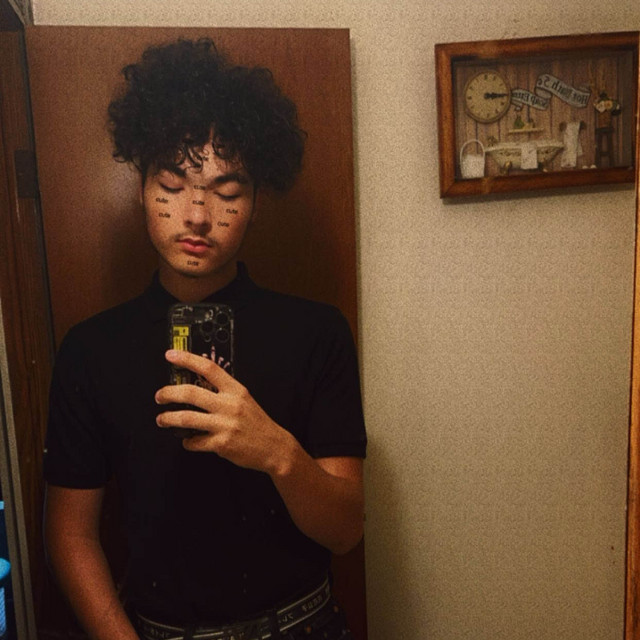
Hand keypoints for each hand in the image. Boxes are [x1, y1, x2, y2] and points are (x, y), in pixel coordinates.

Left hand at [155, 350, 293, 473]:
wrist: (274, 447)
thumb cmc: (257, 423)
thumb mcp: (245, 399)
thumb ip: (224, 392)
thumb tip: (197, 387)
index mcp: (236, 390)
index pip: (209, 368)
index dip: (188, 359)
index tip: (171, 355)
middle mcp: (230, 405)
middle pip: (191, 393)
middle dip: (168, 393)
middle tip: (159, 396)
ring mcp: (225, 425)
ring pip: (187, 418)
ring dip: (169, 418)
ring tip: (162, 419)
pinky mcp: (222, 444)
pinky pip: (195, 441)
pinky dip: (187, 441)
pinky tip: (187, 440)